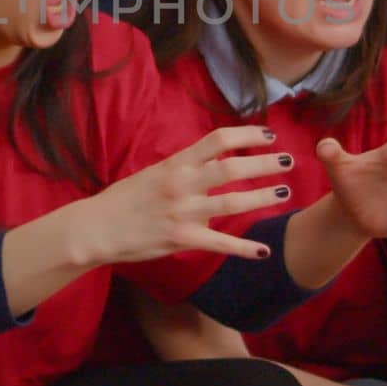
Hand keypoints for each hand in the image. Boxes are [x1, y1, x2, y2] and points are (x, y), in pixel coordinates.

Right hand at [84, 126, 293, 265]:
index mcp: (176, 163)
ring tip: (283, 193)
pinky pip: (220, 243)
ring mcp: (183, 212)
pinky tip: (263, 251)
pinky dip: (244, 248)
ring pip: (232, 202)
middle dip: (265, 163)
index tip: (269, 135)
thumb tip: (213, 162)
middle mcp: (182, 183)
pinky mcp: (181, 239)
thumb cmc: (124, 199)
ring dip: (263, 197)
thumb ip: (184, 168)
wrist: (97, 227)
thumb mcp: (153, 173)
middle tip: (289, 161)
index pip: (218, 140)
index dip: (247, 135)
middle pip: (232, 168)